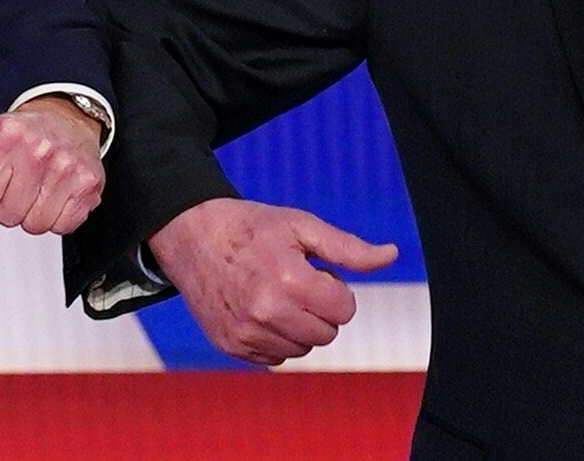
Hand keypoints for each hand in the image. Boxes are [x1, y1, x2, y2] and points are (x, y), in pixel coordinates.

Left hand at [0, 95, 104, 239]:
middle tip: (17, 181)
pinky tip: (56, 192)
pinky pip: (63, 227)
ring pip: (36, 226)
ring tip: (36, 187)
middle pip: (8, 217)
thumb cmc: (14, 137)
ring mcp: (67, 166)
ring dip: (32, 213)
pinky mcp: (89, 183)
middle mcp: (38, 148)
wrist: (62, 117)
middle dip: (8, 205)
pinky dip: (57, 217)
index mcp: (4, 134)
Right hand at [149, 198, 397, 365]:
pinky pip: (276, 357)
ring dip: (298, 324)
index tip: (314, 271)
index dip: (335, 287)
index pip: (345, 309)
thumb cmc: (252, 227)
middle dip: (319, 308)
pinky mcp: (232, 346)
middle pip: (327, 333)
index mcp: (289, 280)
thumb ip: (349, 248)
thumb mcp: (302, 226)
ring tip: (275, 292)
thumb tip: (391, 254)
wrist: (192, 235)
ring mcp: (246, 333)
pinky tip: (259, 308)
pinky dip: (276, 337)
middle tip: (293, 279)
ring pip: (303, 348)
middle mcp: (266, 312)